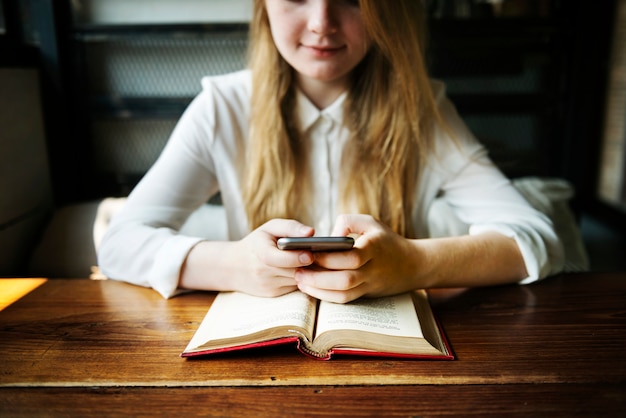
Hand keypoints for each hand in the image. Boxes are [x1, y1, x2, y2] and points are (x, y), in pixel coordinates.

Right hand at [180, 218, 316, 296]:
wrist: (234, 267)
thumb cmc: (258, 242)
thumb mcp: (270, 228)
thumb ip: (290, 228)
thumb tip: (311, 232)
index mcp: (260, 253)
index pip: (280, 259)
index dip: (297, 257)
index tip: (311, 253)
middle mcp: (263, 272)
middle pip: (293, 271)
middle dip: (309, 265)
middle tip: (326, 256)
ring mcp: (269, 286)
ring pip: (297, 280)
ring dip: (310, 272)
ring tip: (323, 262)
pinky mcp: (274, 294)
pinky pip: (295, 287)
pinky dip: (303, 279)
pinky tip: (311, 270)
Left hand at [294, 214, 421, 302]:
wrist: (413, 265)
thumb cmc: (386, 240)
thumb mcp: (371, 222)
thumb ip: (348, 221)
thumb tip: (329, 236)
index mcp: (375, 248)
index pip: (351, 257)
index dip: (328, 257)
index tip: (308, 253)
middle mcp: (373, 269)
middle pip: (345, 280)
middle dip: (318, 278)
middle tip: (297, 272)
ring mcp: (370, 285)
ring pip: (344, 294)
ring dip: (319, 290)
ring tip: (300, 281)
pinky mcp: (366, 295)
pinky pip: (345, 300)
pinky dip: (326, 297)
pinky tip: (312, 288)